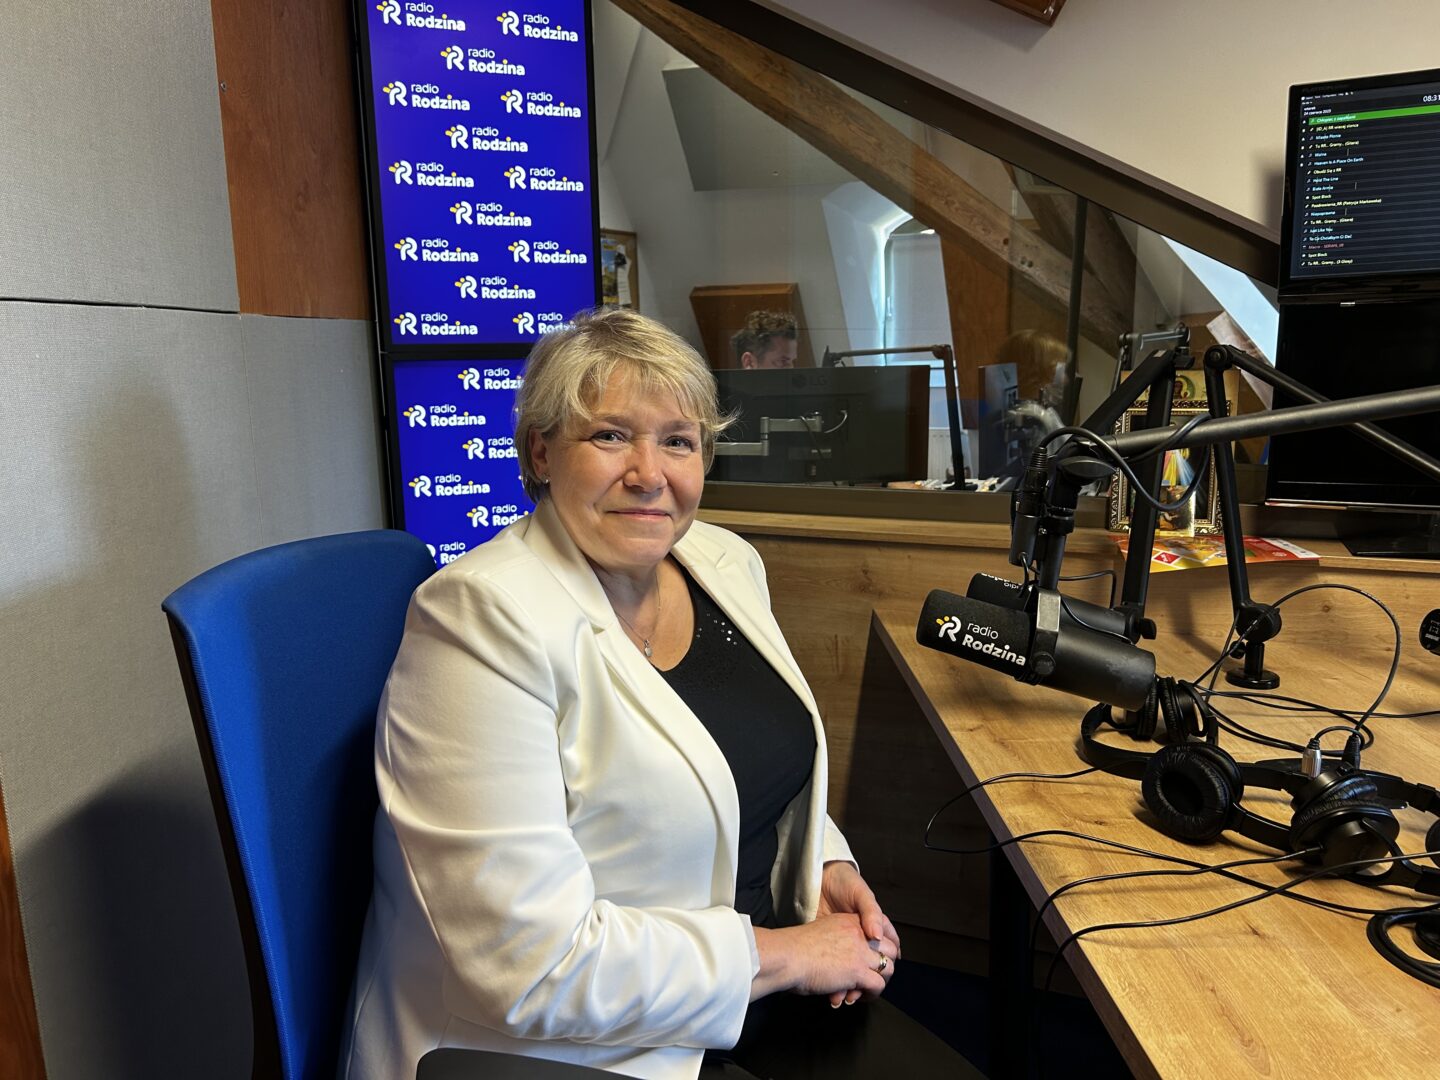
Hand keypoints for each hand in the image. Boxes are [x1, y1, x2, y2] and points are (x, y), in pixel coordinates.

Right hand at [751, 913, 888, 1001]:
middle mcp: (858, 933)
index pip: (878, 931)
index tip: (876, 959)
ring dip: (882, 981)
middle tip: (877, 976)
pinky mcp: (858, 970)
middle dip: (886, 964)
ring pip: (889, 967)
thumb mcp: (820, 934)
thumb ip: (835, 942)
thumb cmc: (794, 949)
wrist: (787, 956)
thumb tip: (837, 961)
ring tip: (870, 989)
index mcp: (848, 921)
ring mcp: (860, 952)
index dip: (881, 947)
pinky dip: (874, 994)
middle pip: (889, 948)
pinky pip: (879, 985)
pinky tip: (862, 997)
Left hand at [818, 861, 899, 1004]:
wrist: (816, 880)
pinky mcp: (830, 951)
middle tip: (866, 992)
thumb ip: (871, 913)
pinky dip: (838, 985)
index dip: (888, 964)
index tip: (883, 976)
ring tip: (849, 997)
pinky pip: (837, 973)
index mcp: (875, 925)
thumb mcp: (861, 894)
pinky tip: (835, 993)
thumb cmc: (843, 883)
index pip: (890, 949)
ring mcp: (846, 946)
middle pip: (873, 967)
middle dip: (871, 983)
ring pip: (855, 974)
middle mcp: (863, 938)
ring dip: (854, 988)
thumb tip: (877, 935)